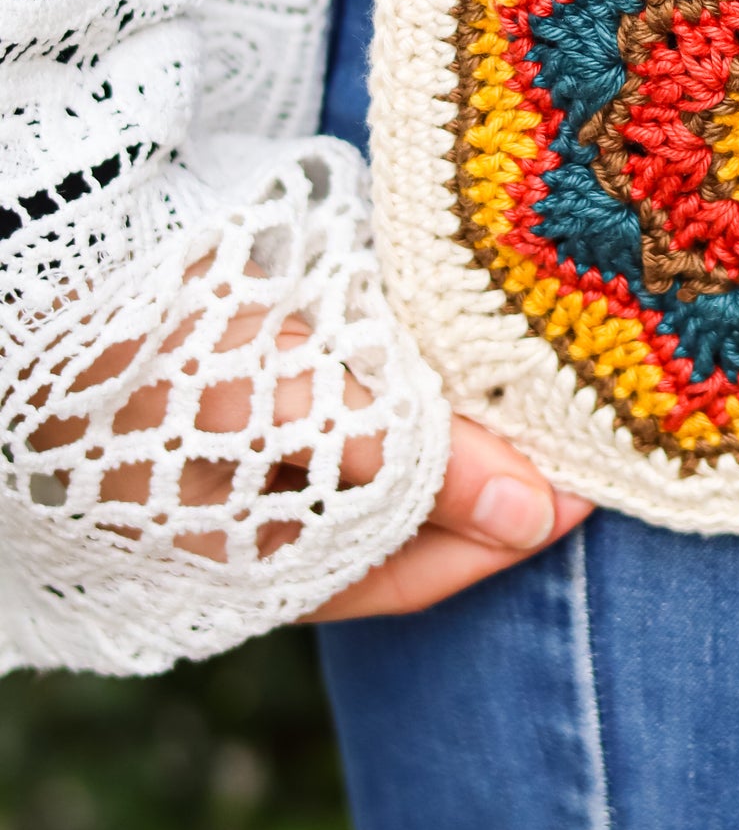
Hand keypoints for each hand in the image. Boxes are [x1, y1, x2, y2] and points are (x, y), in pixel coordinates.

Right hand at [32, 275, 586, 614]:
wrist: (58, 256)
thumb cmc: (155, 341)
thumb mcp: (279, 399)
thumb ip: (404, 456)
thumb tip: (533, 516)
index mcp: (258, 557)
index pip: (413, 573)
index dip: (505, 534)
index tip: (588, 487)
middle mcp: (266, 517)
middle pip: (412, 513)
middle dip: (492, 474)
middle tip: (578, 420)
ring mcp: (266, 451)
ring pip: (395, 450)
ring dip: (460, 416)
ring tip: (532, 370)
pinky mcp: (273, 378)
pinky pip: (367, 392)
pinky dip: (417, 371)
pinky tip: (457, 331)